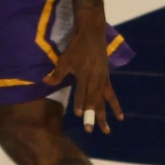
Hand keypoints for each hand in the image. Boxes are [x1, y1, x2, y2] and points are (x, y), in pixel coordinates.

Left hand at [46, 0, 122, 134]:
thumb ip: (57, 73)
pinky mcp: (107, 78)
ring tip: (106, 131)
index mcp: (84, 73)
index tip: (78, 114)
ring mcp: (102, 79)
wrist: (92, 33)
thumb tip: (45, 82)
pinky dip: (115, 106)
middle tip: (90, 130)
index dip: (80, 102)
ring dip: (104, 116)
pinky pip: (111, 95)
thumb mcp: (64, 58)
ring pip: (103, 101)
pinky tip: (120, 116)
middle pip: (94, 100)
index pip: (81, 91)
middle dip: (91, 115)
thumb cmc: (76, 46)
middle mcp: (95, 78)